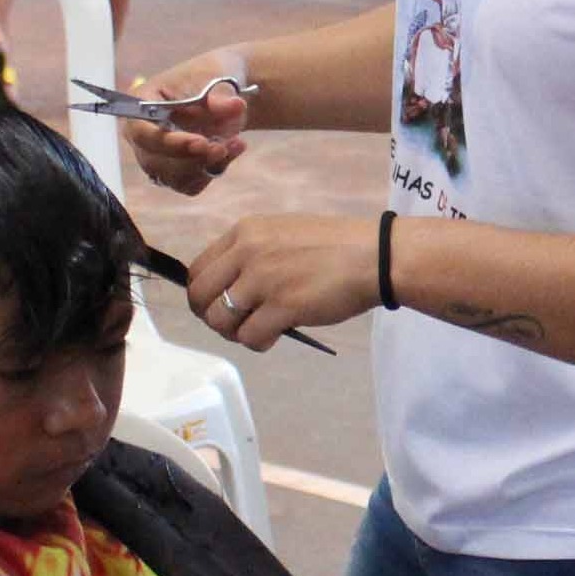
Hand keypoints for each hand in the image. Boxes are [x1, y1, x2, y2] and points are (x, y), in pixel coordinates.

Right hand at [125, 74, 250, 194]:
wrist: (228, 92)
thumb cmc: (211, 76)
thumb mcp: (217, 76)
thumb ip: (220, 95)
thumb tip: (235, 105)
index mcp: (141, 103)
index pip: (140, 130)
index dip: (168, 142)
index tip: (200, 142)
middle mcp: (143, 134)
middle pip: (154, 159)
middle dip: (191, 158)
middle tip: (222, 147)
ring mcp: (157, 156)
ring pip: (173, 176)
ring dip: (207, 165)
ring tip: (236, 143)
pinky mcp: (176, 172)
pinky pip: (191, 184)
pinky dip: (213, 170)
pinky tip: (232, 151)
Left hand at [184, 212, 380, 350]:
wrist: (376, 256)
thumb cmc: (336, 247)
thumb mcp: (283, 234)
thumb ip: (252, 253)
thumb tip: (229, 287)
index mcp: (245, 232)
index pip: (198, 269)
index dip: (204, 295)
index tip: (220, 305)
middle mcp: (247, 252)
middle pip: (200, 297)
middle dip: (212, 317)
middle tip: (235, 324)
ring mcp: (263, 279)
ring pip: (220, 320)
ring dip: (236, 332)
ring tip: (260, 330)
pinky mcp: (283, 306)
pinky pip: (249, 336)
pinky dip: (258, 342)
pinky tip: (276, 335)